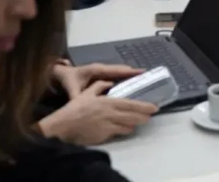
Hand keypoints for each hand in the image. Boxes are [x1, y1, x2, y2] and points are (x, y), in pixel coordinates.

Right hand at [37, 81, 156, 144]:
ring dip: (134, 124)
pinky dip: (123, 131)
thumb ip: (99, 86)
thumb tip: (109, 82)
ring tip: (140, 122)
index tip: (153, 107)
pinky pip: (117, 133)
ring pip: (127, 126)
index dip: (144, 106)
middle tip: (151, 116)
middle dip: (143, 116)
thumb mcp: (86, 93)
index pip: (130, 104)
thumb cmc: (75, 108)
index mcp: (108, 102)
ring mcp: (108, 126)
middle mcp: (110, 114)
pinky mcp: (104, 136)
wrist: (64, 126)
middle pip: (132, 116)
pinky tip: (126, 129)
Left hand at [52, 63, 143, 99]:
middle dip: (133, 73)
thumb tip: (83, 105)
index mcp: (96, 70)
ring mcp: (103, 72)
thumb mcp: (72, 89)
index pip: (115, 70)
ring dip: (129, 76)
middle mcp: (102, 69)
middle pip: (121, 70)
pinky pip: (115, 77)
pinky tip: (130, 86)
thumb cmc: (68, 80)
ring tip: (142, 81)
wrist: (62, 75)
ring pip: (119, 74)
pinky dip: (124, 80)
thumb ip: (78, 96)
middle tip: (146, 77)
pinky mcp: (102, 77)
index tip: (141, 72)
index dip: (128, 71)